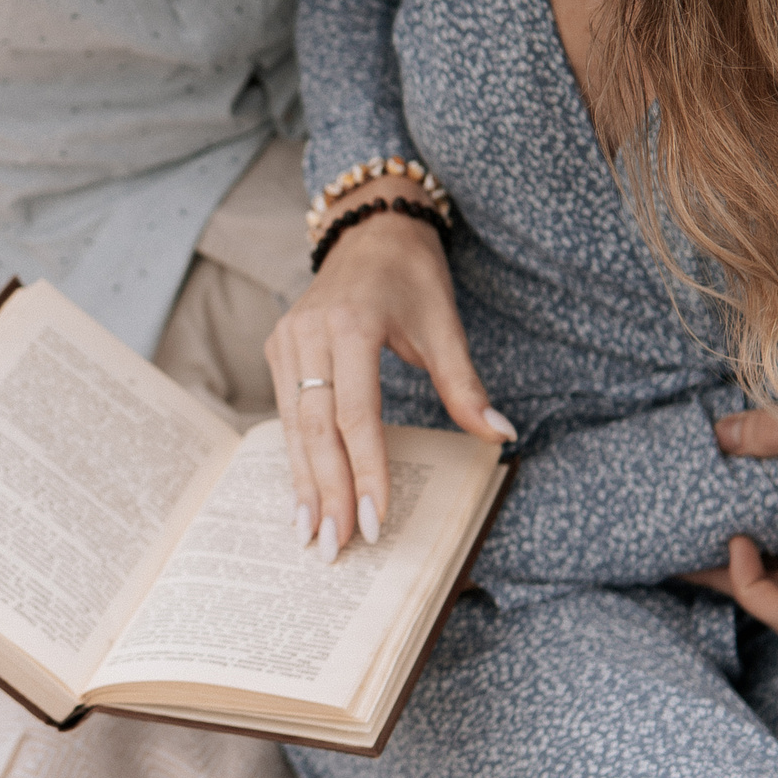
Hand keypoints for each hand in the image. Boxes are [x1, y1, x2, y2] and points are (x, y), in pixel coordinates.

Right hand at [263, 177, 516, 560]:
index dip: (365, 471)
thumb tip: (500, 436)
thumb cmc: (412, 276)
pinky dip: (294, 457)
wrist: (370, 229)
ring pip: (293, 425)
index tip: (373, 521)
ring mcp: (287, 340)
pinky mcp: (278, 348)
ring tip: (310, 535)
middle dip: (327, 492)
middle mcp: (309, 333)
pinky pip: (286, 412)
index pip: (355, 415)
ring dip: (303, 484)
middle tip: (333, 547)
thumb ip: (465, 385)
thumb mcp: (445, 324)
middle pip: (316, 428)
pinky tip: (301, 496)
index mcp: (352, 324)